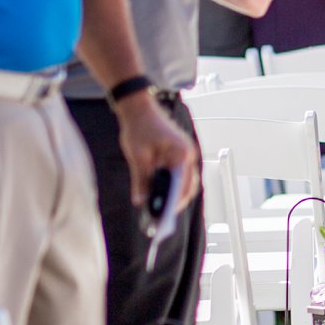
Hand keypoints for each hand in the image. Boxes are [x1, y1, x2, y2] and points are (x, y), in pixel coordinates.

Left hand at [116, 91, 200, 215]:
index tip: (162, 217)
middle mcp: (187, 154)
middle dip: (174, 203)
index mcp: (182, 153)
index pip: (183, 185)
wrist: (138, 107)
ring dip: (173, 196)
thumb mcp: (138, 156)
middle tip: (159, 218)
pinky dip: (170, 186)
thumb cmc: (140, 126)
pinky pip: (177, 175)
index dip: (173, 204)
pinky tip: (157, 195)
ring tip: (157, 210)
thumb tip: (141, 202)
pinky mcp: (176, 155)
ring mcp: (183, 154)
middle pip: (187, 186)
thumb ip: (141, 181)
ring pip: (183, 182)